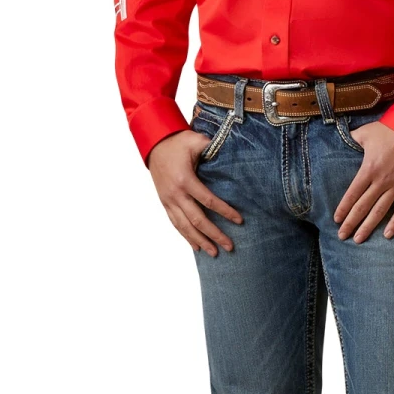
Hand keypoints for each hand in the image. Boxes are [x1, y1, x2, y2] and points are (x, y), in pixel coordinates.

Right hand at [148, 130, 242, 255]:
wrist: (154, 144)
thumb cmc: (178, 142)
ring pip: (184, 226)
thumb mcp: (196, 140)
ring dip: (200, 240)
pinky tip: (196, 246)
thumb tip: (232, 152)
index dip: (225, 211)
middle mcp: (175, 194)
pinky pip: (175, 223)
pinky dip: (185, 236)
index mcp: (185, 180)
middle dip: (214, 234)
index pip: (208, 200)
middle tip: (229, 246)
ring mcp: (168, 200)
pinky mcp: (165, 203)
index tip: (239, 221)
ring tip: (214, 253)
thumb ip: (212, 147)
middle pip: (197, 220)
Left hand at [333, 121, 393, 242]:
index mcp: (369, 169)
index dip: (343, 209)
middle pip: (363, 207)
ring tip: (358, 239)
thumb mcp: (366, 132)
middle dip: (351, 223)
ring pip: (379, 212)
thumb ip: (352, 139)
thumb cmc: (392, 129)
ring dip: (368, 227)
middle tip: (342, 236)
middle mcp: (381, 181)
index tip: (336, 220)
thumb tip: (340, 138)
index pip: (352, 194)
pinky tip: (387, 235)